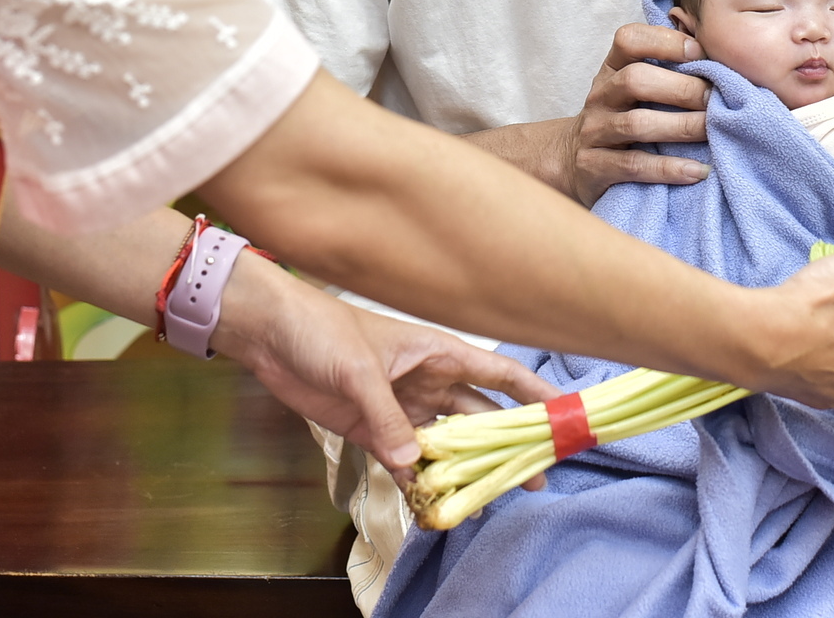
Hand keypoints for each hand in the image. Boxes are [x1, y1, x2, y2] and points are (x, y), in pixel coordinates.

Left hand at [212, 253, 558, 479]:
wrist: (269, 335)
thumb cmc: (320, 330)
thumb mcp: (358, 370)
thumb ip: (388, 416)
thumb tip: (415, 460)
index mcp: (437, 351)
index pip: (499, 372)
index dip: (534, 394)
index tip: (564, 417)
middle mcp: (428, 381)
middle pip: (480, 416)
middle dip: (507, 445)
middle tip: (534, 478)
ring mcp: (402, 407)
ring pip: (447, 443)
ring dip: (464, 469)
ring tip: (487, 499)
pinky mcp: (373, 430)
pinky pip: (406, 460)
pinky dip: (419, 481)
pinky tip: (434, 503)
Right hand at [563, 23, 711, 205]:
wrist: (572, 160)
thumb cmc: (620, 118)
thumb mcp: (632, 90)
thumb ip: (665, 72)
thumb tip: (718, 58)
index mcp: (611, 70)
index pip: (629, 40)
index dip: (664, 41)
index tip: (699, 51)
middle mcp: (599, 96)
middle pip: (635, 80)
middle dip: (682, 88)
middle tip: (717, 98)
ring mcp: (593, 132)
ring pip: (635, 124)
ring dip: (681, 126)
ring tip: (713, 131)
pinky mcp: (593, 167)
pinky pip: (634, 166)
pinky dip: (669, 168)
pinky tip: (698, 170)